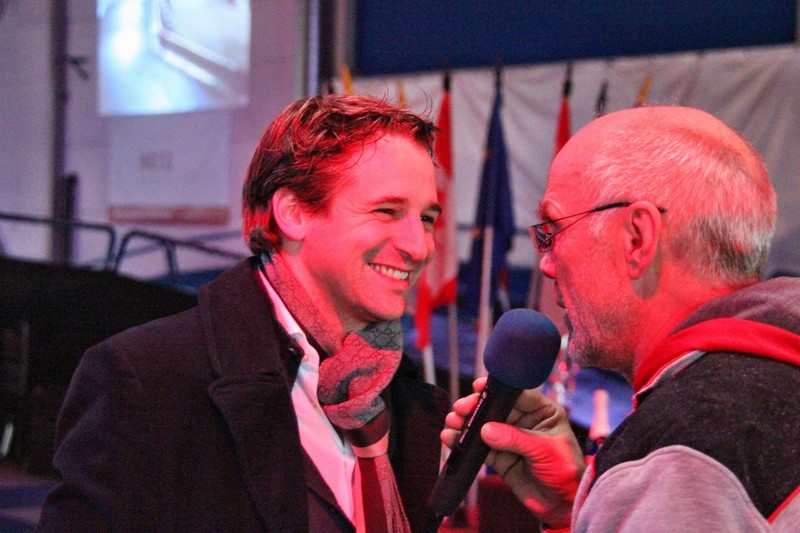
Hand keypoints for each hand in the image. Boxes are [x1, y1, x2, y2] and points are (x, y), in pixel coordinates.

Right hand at [441, 378, 584, 528]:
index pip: (518, 395)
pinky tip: (450, 438)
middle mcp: (524, 421)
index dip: (498, 389)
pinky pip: (478, 446)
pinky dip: (463, 442)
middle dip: (476, 406)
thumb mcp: (544, 451)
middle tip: (461, 409)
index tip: (479, 387)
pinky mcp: (498, 456)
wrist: (561, 505)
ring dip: (466, 422)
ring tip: (452, 422)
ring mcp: (509, 438)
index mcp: (542, 412)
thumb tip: (486, 429)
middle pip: (496, 407)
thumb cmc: (565, 473)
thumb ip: (515, 439)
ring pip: (484, 425)